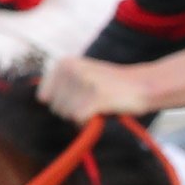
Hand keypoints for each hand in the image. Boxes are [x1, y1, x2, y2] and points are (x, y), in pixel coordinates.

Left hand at [36, 55, 151, 120]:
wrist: (144, 85)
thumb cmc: (110, 87)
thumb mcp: (80, 76)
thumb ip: (59, 86)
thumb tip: (40, 101)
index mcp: (63, 63)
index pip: (44, 98)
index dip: (64, 103)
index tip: (82, 96)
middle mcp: (70, 69)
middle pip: (55, 108)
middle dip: (73, 110)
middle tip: (94, 100)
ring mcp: (83, 81)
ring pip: (67, 115)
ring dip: (83, 116)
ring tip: (100, 104)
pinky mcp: (95, 96)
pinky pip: (79, 119)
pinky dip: (90, 121)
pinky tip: (103, 111)